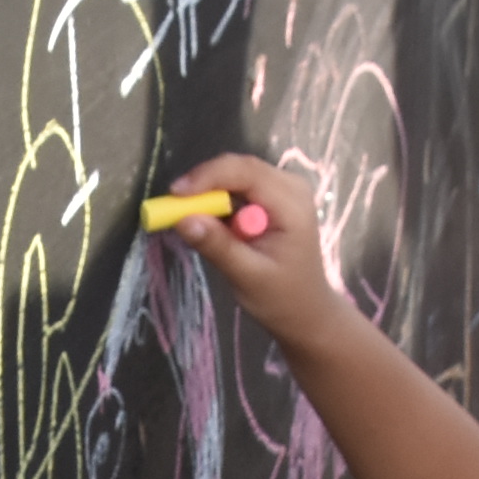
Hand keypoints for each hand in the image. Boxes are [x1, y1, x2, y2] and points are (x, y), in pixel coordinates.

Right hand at [164, 153, 335, 341]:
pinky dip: (218, 200)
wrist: (306, 311)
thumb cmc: (282, 298)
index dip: (208, 177)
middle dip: (204, 183)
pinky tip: (209, 222)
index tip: (175, 195)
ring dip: (209, 192)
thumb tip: (183, 220)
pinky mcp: (272, 196)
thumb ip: (218, 247)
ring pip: (235, 174)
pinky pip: (238, 186)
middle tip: (173, 206)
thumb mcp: (247, 277)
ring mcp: (282, 189)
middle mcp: (290, 186)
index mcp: (292, 203)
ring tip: (187, 215)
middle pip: (239, 168)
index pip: (246, 172)